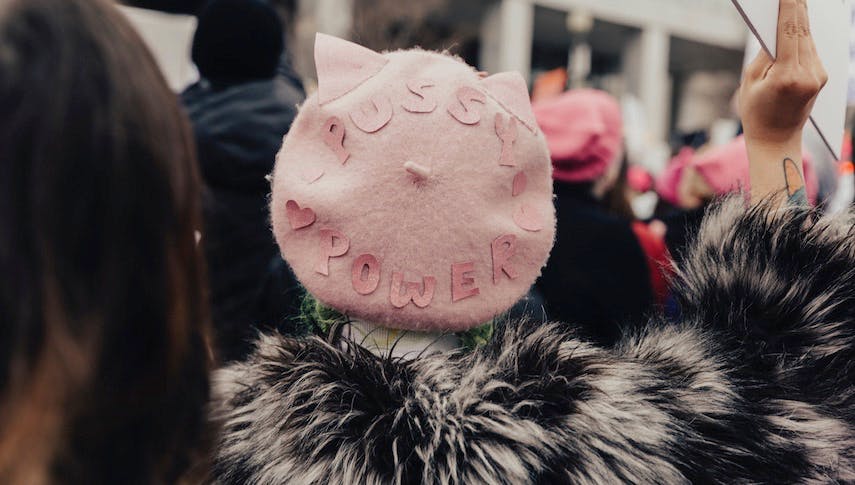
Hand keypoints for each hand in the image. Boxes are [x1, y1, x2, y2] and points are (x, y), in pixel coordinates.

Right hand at [739, 0, 826, 148]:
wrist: (776, 140)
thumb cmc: (756, 113)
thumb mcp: (750, 81)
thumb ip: (764, 53)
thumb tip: (775, 31)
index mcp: (788, 76)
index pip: (789, 32)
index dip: (788, 8)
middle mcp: (809, 74)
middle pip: (802, 31)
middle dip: (796, 8)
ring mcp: (818, 75)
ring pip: (808, 38)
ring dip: (799, 20)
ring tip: (793, 2)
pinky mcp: (821, 76)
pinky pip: (810, 49)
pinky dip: (802, 35)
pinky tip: (796, 23)